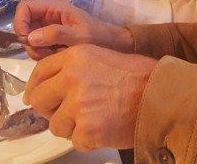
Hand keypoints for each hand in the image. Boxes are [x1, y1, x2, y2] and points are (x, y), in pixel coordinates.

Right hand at [14, 0, 133, 58]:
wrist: (113, 47)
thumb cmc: (99, 37)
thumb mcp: (79, 36)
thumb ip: (56, 34)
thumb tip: (30, 37)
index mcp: (55, 8)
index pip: (25, 7)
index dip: (20, 22)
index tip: (26, 39)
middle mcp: (49, 17)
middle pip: (25, 26)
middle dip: (30, 41)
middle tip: (44, 52)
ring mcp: (50, 29)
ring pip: (30, 39)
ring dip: (37, 50)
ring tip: (54, 55)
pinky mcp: (52, 41)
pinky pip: (38, 48)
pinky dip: (43, 55)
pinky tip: (57, 57)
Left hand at [24, 44, 154, 150]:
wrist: (161, 96)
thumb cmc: (137, 76)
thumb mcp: (101, 57)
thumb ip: (73, 69)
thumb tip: (46, 88)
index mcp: (74, 56)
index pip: (40, 72)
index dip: (35, 88)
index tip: (34, 98)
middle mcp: (71, 78)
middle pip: (39, 100)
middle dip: (49, 110)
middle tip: (66, 114)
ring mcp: (77, 105)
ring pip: (56, 125)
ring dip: (72, 127)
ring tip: (96, 119)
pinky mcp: (86, 129)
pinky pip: (75, 141)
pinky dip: (89, 140)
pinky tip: (106, 128)